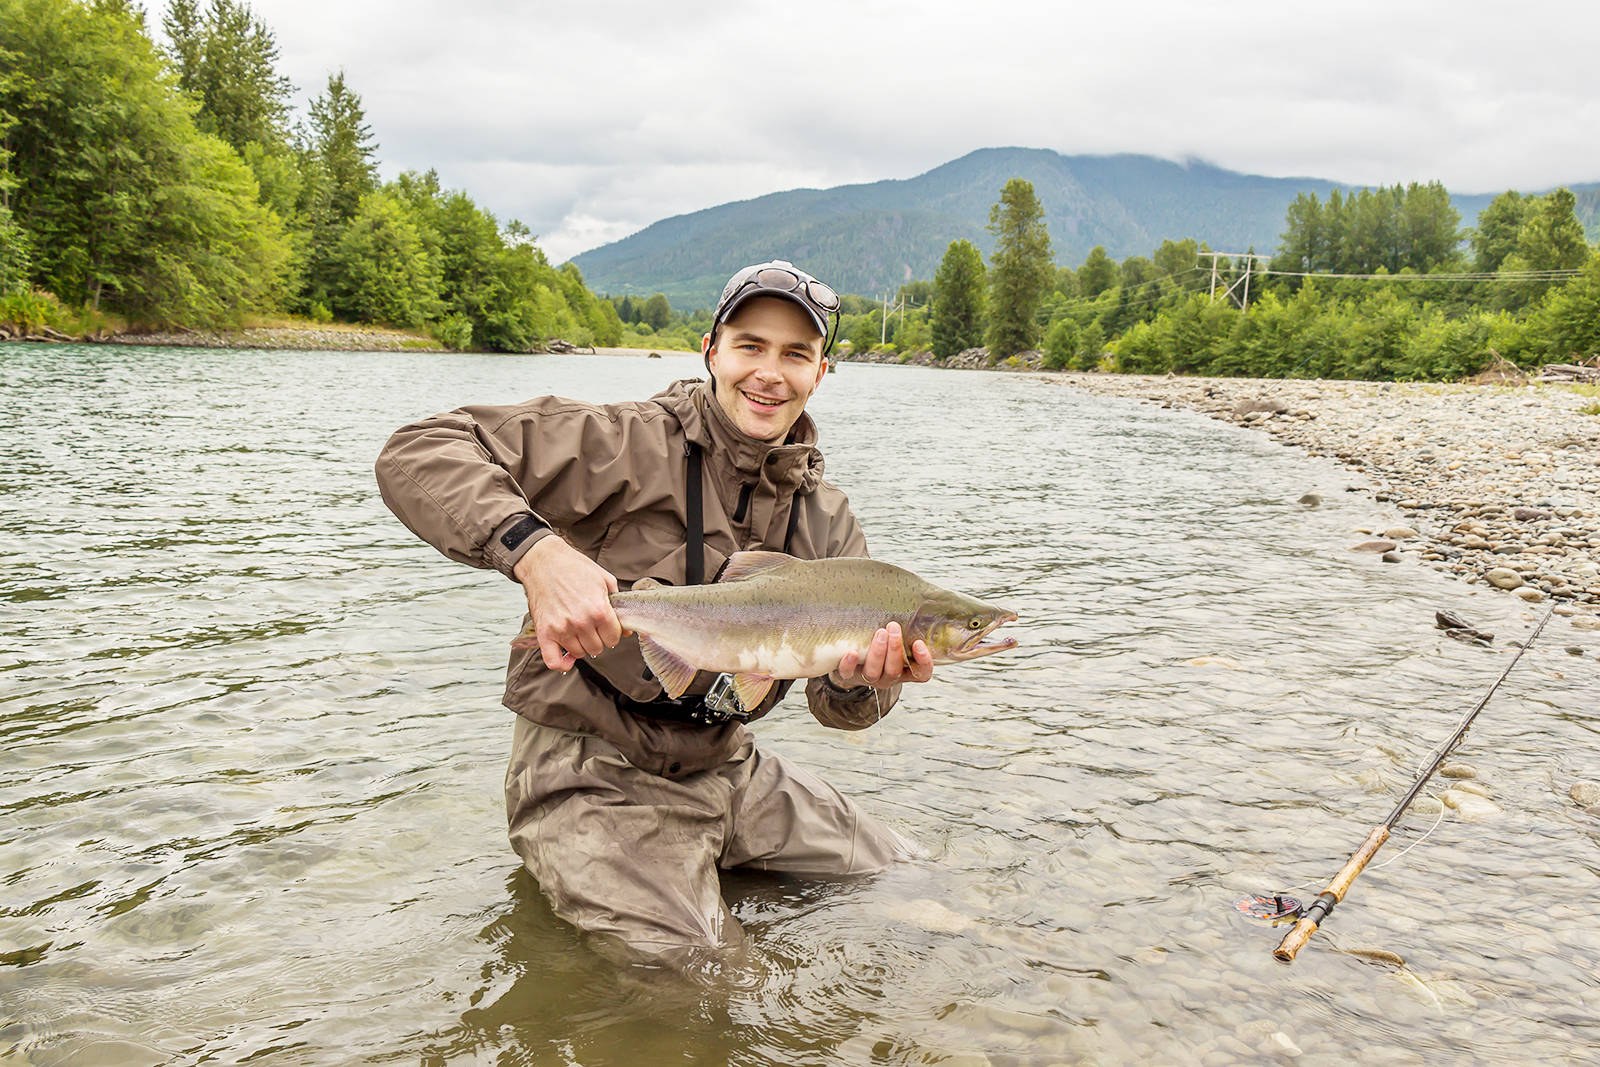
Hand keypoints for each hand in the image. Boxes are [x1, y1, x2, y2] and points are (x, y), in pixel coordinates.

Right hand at [512, 536, 622, 671]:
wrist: (544, 560)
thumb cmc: (574, 567)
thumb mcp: (604, 580)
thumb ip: (617, 606)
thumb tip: (626, 630)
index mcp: (598, 609)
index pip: (613, 638)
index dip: (612, 632)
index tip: (607, 626)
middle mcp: (580, 622)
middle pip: (597, 648)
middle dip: (598, 639)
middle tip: (592, 626)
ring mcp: (561, 628)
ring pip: (579, 653)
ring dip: (581, 646)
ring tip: (578, 631)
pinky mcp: (544, 632)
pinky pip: (553, 661)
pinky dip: (562, 663)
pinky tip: (567, 657)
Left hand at [829, 621, 933, 688]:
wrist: (854, 661)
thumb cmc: (881, 644)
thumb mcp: (896, 639)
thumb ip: (907, 628)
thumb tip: (915, 600)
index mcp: (904, 670)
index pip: (921, 673)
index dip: (923, 662)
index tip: (918, 643)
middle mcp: (888, 677)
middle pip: (894, 670)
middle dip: (895, 649)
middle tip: (893, 627)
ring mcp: (869, 678)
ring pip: (874, 672)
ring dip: (877, 652)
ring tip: (879, 633)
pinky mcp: (849, 676)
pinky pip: (848, 673)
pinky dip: (850, 663)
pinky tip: (852, 652)